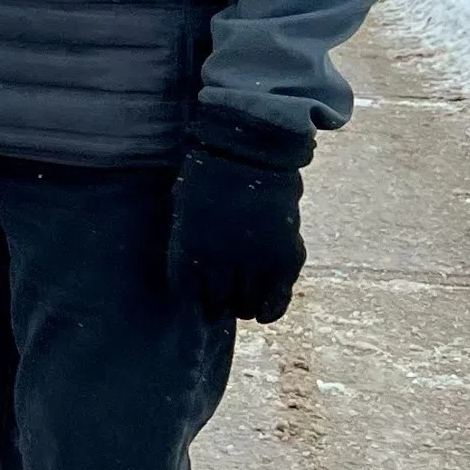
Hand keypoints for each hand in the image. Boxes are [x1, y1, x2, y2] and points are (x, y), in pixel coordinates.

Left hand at [169, 131, 307, 322]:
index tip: (195, 302)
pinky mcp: (284, 257)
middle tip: (218, 308)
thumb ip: (186, 244)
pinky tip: (265, 315)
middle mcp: (222, 259)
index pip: (187, 292)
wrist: (250, 154)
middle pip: (217, 302)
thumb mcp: (185, 210)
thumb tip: (191, 280)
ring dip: (243, 308)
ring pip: (247, 304)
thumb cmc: (210, 178)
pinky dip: (272, 310)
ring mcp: (255, 259)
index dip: (191, 301)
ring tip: (242, 307)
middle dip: (216, 308)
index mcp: (191, 247)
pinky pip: (278, 297)